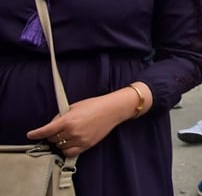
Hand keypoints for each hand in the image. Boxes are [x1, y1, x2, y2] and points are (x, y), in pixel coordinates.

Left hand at [26, 87, 145, 157]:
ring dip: (59, 141)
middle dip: (52, 134)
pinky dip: (67, 149)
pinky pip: (70, 152)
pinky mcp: (87, 145)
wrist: (112, 109)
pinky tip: (69, 143)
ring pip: (60, 146)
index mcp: (68, 120)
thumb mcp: (74, 107)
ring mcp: (80, 139)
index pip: (46, 131)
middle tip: (57, 128)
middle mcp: (73, 131)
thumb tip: (52, 126)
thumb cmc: (95, 105)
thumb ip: (61, 117)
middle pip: (52, 139)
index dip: (36, 133)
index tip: (31, 134)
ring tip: (66, 134)